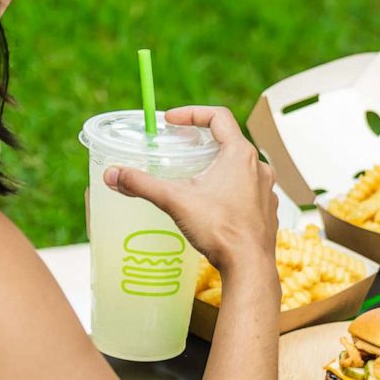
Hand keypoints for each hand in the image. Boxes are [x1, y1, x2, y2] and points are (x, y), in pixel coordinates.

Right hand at [103, 106, 278, 275]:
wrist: (249, 265)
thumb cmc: (219, 229)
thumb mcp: (175, 200)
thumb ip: (142, 184)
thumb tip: (113, 174)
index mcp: (240, 154)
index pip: (218, 116)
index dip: (192, 113)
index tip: (171, 121)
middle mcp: (258, 167)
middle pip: (229, 141)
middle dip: (203, 142)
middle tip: (180, 148)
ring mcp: (266, 189)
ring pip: (241, 167)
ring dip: (218, 166)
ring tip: (195, 176)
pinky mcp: (267, 210)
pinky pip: (248, 190)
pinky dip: (230, 189)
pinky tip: (213, 203)